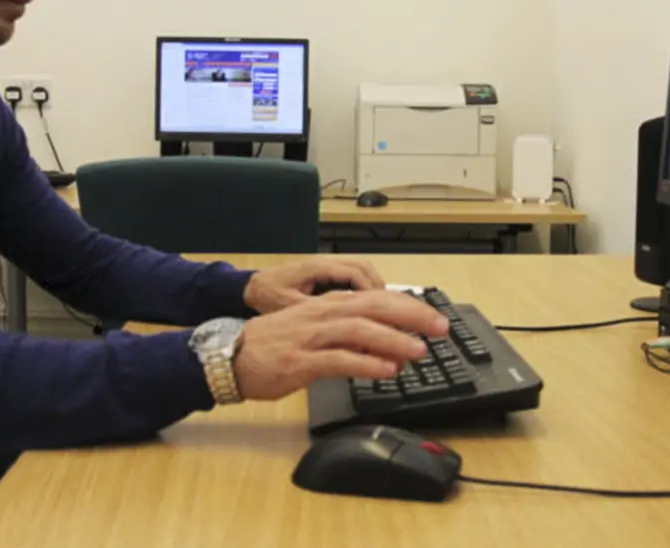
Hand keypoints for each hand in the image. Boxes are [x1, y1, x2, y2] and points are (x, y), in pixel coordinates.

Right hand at [232, 290, 450, 400]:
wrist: (230, 357)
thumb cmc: (274, 345)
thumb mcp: (316, 333)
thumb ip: (351, 340)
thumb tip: (387, 351)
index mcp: (328, 306)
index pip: (377, 299)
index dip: (409, 306)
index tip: (434, 318)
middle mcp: (322, 315)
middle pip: (375, 307)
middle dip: (411, 316)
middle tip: (439, 328)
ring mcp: (311, 337)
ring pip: (360, 331)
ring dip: (393, 339)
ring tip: (418, 350)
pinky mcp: (300, 362)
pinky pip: (338, 360)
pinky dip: (365, 364)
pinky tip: (385, 370)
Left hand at [242, 257, 385, 314]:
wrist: (250, 287)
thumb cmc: (266, 295)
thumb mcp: (288, 307)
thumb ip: (315, 312)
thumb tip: (341, 325)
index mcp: (317, 268)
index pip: (355, 273)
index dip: (371, 292)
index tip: (382, 311)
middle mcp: (326, 263)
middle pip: (365, 268)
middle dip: (381, 289)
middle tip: (393, 311)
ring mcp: (327, 267)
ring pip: (362, 271)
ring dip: (375, 289)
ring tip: (384, 311)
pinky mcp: (327, 274)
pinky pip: (353, 278)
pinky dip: (365, 290)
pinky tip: (368, 309)